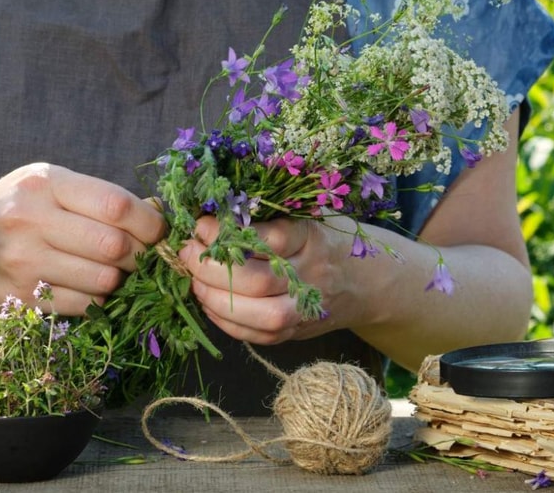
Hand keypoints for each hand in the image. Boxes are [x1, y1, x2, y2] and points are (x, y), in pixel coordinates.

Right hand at [0, 163, 165, 314]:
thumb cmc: (15, 210)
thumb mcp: (49, 186)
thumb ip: (99, 196)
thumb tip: (158, 211)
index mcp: (44, 183)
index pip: (115, 205)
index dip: (149, 223)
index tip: (158, 232)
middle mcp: (31, 219)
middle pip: (114, 246)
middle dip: (140, 256)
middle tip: (141, 257)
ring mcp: (23, 261)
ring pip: (103, 280)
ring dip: (120, 280)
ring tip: (114, 271)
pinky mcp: (20, 298)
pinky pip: (83, 305)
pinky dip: (98, 300)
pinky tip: (90, 287)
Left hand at [181, 214, 358, 344]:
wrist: (365, 280)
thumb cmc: (323, 239)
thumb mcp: (304, 217)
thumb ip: (265, 218)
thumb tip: (210, 217)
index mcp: (312, 239)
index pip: (268, 239)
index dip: (227, 234)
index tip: (200, 226)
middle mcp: (312, 276)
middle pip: (257, 282)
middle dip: (212, 269)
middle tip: (187, 253)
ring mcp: (306, 309)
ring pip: (259, 314)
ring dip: (216, 299)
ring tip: (194, 281)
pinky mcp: (297, 332)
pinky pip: (259, 336)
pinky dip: (226, 322)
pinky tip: (208, 303)